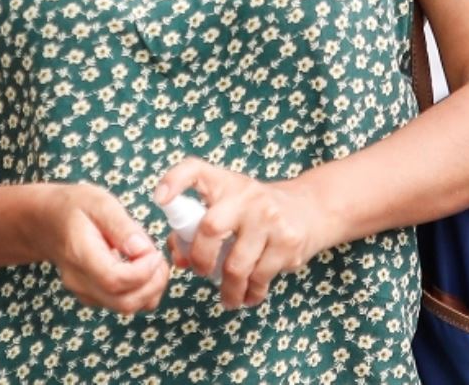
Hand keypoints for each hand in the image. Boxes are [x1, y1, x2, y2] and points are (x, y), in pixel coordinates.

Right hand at [37, 184, 168, 313]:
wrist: (46, 221)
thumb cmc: (74, 207)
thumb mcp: (99, 202)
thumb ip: (122, 226)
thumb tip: (143, 249)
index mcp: (80, 254)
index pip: (114, 280)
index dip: (142, 271)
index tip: (153, 251)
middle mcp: (79, 281)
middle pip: (124, 302)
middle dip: (152, 284)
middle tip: (159, 258)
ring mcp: (85, 292)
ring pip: (126, 308)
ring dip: (150, 290)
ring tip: (153, 262)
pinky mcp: (93, 296)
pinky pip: (122, 304)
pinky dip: (141, 292)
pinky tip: (142, 270)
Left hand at [155, 159, 323, 309]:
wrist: (309, 208)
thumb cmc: (253, 210)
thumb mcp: (227, 204)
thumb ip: (195, 227)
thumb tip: (178, 259)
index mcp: (224, 183)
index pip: (195, 169)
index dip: (174, 181)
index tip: (160, 200)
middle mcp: (246, 196)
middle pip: (211, 229)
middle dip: (200, 259)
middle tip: (201, 272)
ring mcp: (269, 219)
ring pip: (236, 266)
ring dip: (228, 289)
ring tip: (227, 298)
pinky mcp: (287, 243)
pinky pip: (260, 278)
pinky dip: (250, 294)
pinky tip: (247, 296)